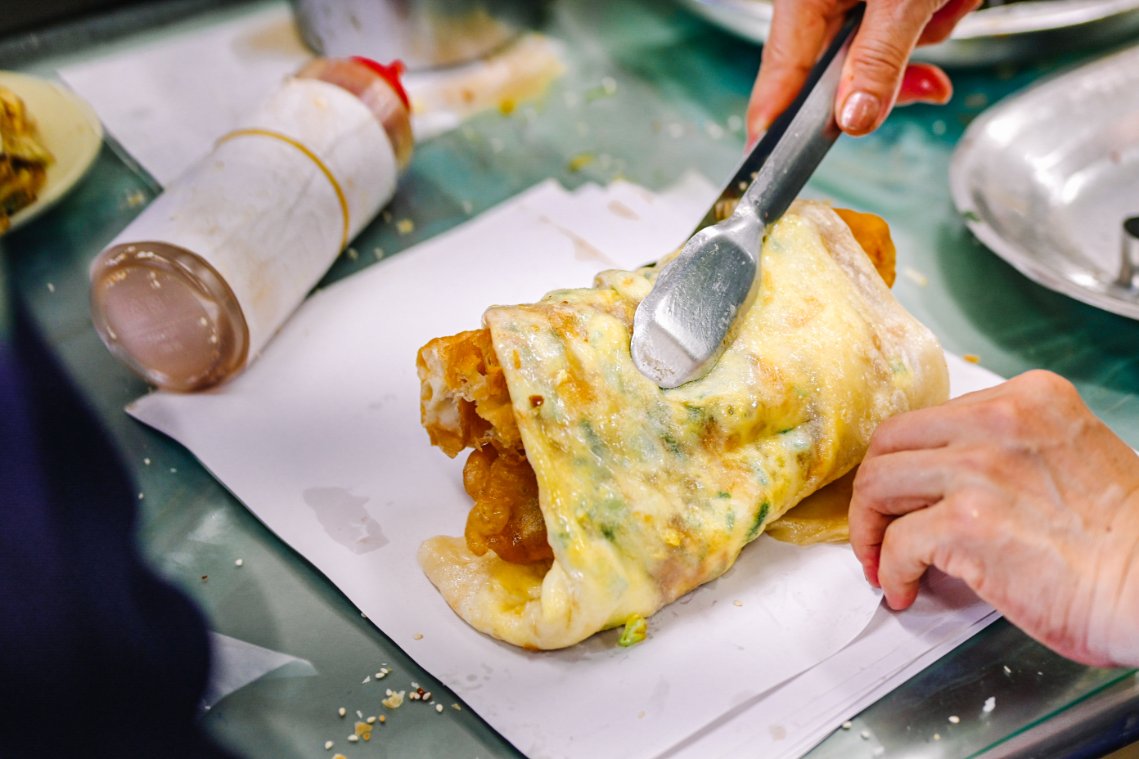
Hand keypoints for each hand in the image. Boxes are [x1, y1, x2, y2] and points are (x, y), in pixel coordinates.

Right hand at [746, 0, 979, 141]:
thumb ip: (879, 63)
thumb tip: (853, 123)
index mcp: (803, 6)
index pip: (775, 90)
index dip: (773, 137)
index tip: (770, 177)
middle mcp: (819, 4)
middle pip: (837, 79)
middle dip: (891, 80)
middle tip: (929, 86)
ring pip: (881, 52)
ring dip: (925, 36)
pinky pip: (904, 24)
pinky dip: (935, 12)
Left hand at [850, 370, 1138, 667]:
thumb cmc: (1125, 540)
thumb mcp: (1066, 457)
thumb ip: (1007, 454)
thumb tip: (945, 485)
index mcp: (1027, 399)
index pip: (932, 419)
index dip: (905, 462)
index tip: (900, 494)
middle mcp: (999, 421)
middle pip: (891, 442)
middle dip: (872, 490)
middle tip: (875, 527)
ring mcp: (980, 469)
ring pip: (879, 484)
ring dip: (869, 529)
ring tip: (880, 560)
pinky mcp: (968, 523)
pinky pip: (898, 541)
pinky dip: (890, 569)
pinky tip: (904, 587)